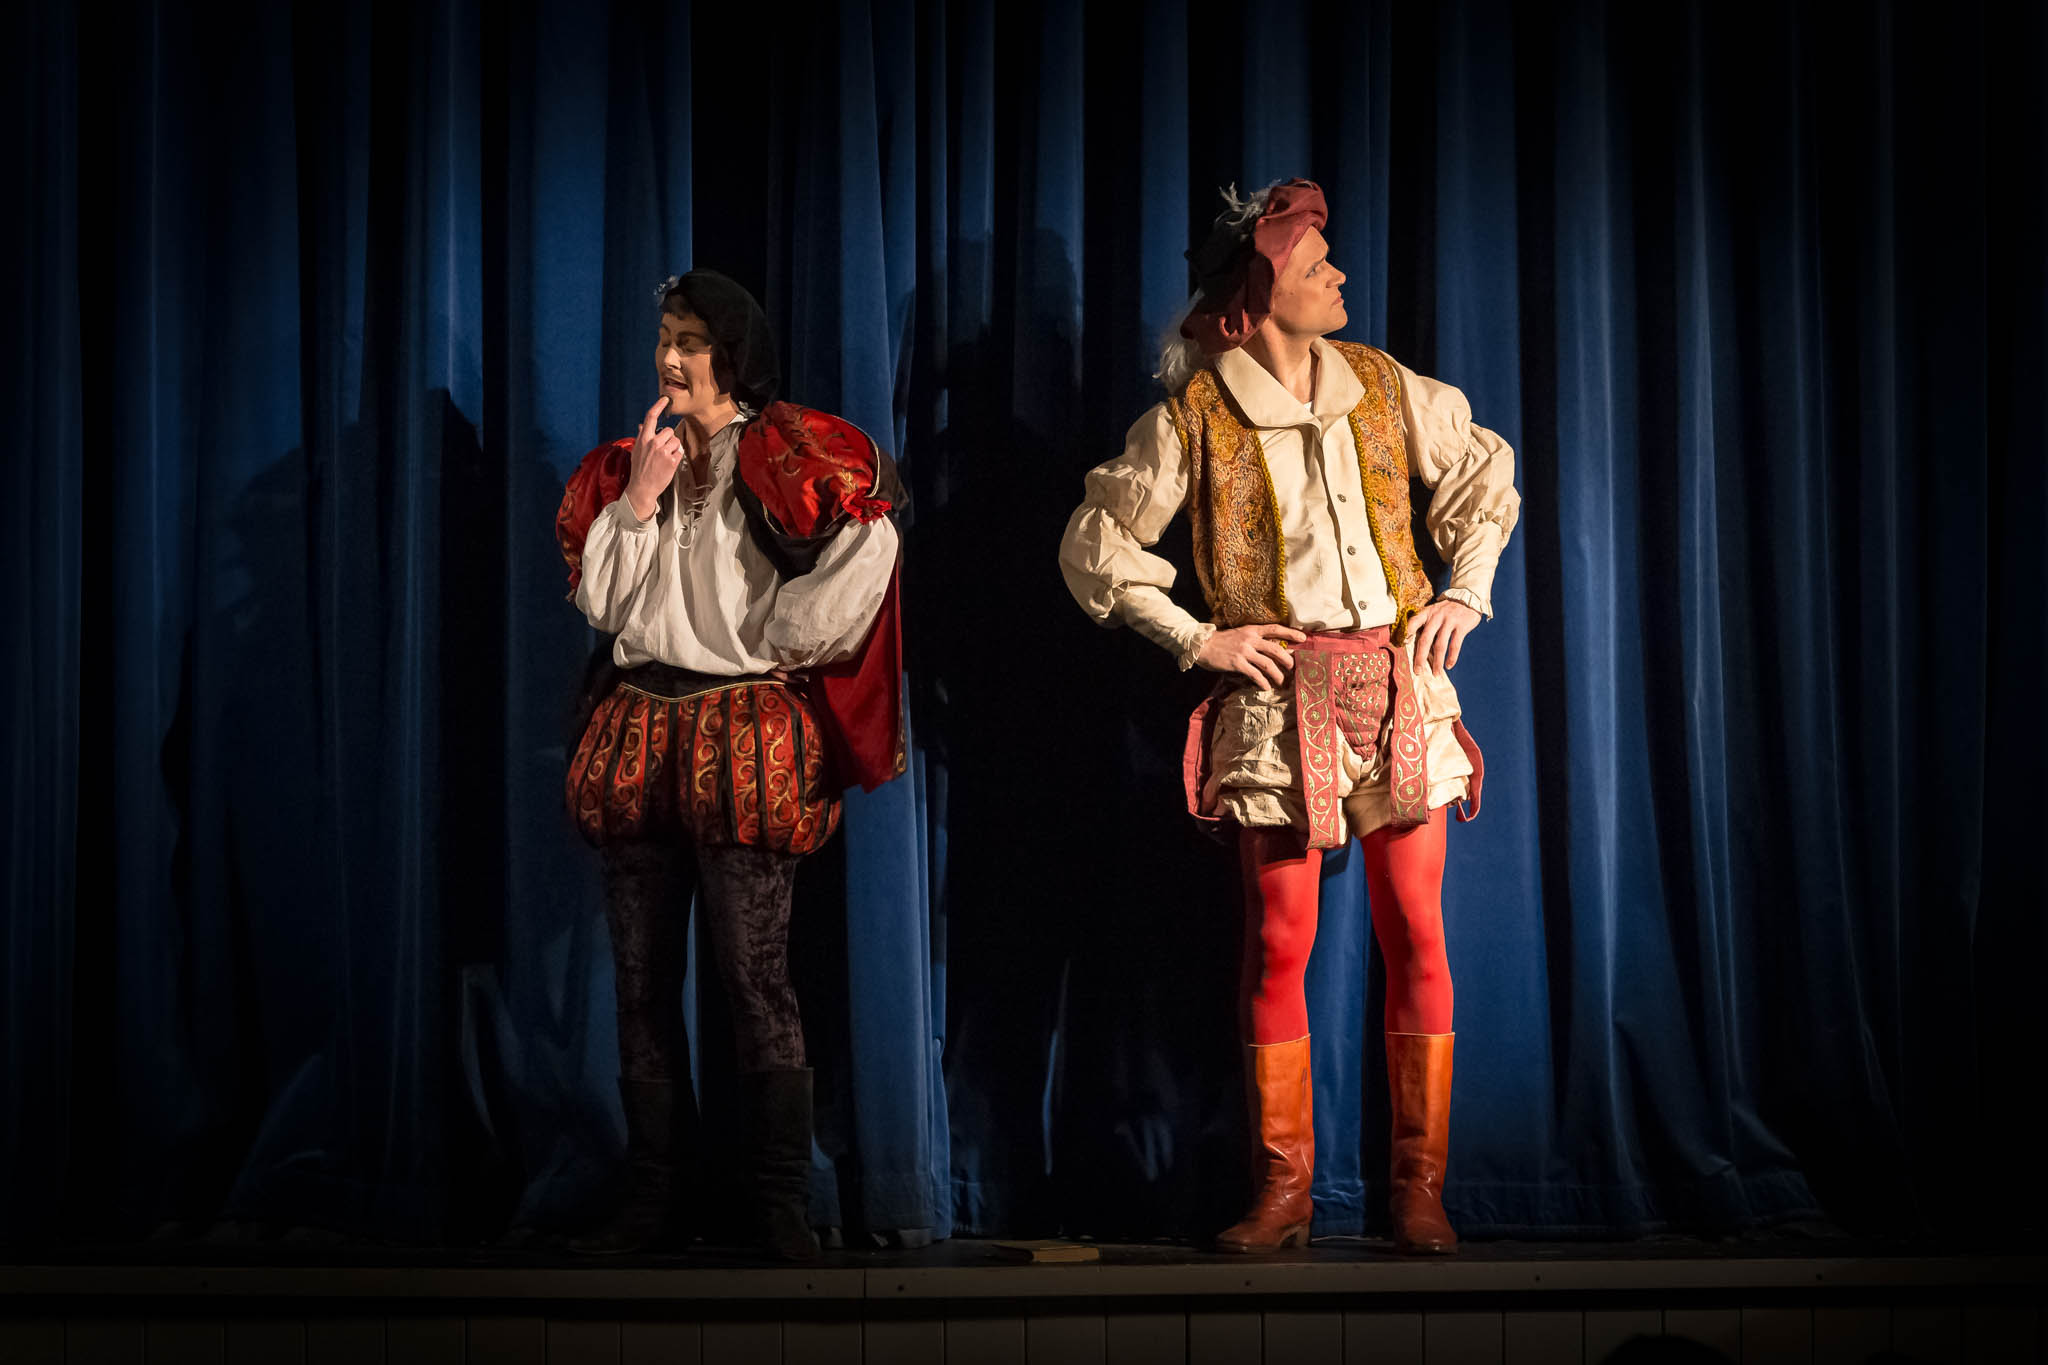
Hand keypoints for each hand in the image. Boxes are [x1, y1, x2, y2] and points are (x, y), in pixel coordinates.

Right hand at [625, 396, 682, 519]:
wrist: (642, 488)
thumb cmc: (639, 470)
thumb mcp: (636, 451)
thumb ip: (641, 437)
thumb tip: (642, 425)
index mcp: (643, 439)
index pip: (651, 417)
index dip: (659, 406)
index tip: (665, 399)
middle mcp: (653, 443)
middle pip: (669, 431)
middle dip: (668, 439)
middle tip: (662, 451)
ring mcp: (662, 451)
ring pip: (676, 441)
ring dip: (673, 448)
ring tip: (664, 459)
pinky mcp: (671, 461)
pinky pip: (679, 452)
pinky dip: (676, 457)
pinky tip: (668, 464)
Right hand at [1195, 623, 1307, 688]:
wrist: (1201, 645)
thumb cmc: (1220, 641)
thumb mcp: (1239, 635)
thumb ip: (1253, 640)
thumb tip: (1270, 648)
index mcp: (1252, 630)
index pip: (1275, 628)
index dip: (1290, 633)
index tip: (1303, 637)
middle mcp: (1250, 639)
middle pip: (1276, 649)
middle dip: (1287, 660)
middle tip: (1293, 667)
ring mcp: (1244, 651)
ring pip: (1268, 664)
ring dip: (1277, 674)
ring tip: (1281, 681)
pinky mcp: (1237, 663)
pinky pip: (1255, 674)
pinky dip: (1263, 682)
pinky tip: (1266, 687)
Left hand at [1407, 598, 1481, 674]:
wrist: (1468, 597)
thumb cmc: (1447, 609)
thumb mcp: (1434, 610)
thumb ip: (1425, 623)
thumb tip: (1413, 641)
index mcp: (1427, 613)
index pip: (1413, 622)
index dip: (1407, 634)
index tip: (1402, 645)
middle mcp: (1436, 617)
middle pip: (1425, 640)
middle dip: (1420, 657)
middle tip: (1418, 671)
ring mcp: (1449, 621)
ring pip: (1440, 645)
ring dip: (1437, 662)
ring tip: (1436, 673)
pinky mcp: (1461, 626)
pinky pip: (1455, 645)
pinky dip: (1452, 657)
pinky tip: (1449, 665)